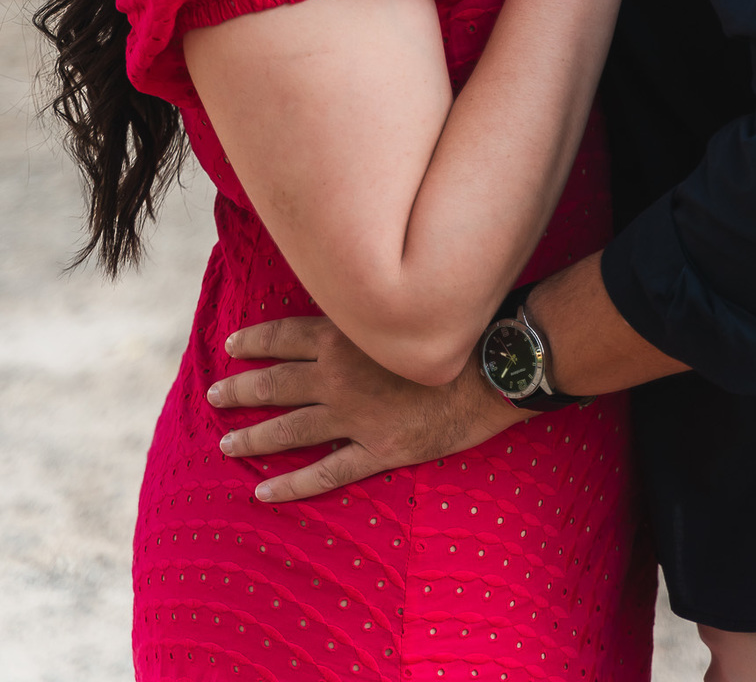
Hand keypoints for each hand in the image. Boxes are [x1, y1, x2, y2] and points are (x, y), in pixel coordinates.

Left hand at [208, 316, 528, 501]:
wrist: (494, 367)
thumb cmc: (457, 328)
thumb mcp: (402, 310)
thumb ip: (368, 314)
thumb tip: (346, 307)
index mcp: (346, 337)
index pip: (285, 336)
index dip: (255, 341)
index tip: (231, 344)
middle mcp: (340, 376)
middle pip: (276, 383)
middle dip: (240, 388)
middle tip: (214, 393)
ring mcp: (356, 416)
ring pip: (290, 429)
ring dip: (253, 437)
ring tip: (226, 443)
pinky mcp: (378, 450)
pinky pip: (325, 473)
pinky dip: (291, 486)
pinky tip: (264, 495)